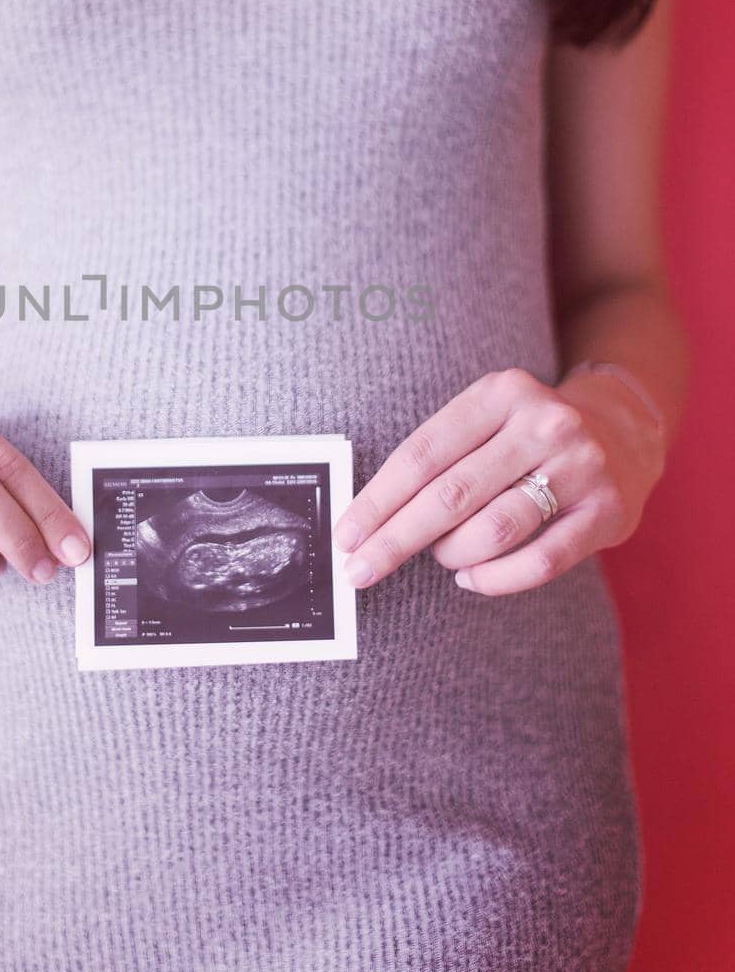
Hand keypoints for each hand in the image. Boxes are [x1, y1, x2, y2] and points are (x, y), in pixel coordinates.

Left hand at [333, 366, 666, 596]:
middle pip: (451, 495)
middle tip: (360, 571)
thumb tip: (370, 519)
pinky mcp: (607, 511)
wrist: (625, 432)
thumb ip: (439, 458)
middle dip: (396, 539)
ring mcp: (579, 466)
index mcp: (501, 393)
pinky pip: (540, 560)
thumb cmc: (529, 436)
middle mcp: (543, 423)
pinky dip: (495, 579)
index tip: (346, 534)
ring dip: (451, 554)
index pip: (423, 454)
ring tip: (440, 558)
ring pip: (494, 529)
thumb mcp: (488, 419)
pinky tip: (472, 578)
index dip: (378, 499)